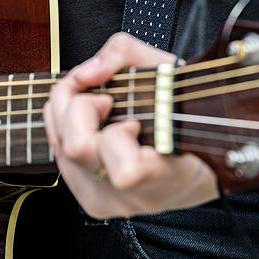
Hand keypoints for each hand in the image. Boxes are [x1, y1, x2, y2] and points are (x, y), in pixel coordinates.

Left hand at [44, 33, 218, 218]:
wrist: (199, 162)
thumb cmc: (185, 114)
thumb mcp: (164, 68)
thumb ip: (122, 54)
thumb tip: (85, 75)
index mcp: (166, 174)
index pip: (127, 171)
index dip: (119, 133)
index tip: (132, 118)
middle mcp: (135, 197)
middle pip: (77, 149)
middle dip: (82, 109)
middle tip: (106, 101)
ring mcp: (110, 204)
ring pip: (61, 153)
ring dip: (71, 120)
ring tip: (100, 114)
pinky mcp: (92, 204)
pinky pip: (58, 159)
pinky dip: (67, 134)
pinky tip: (92, 130)